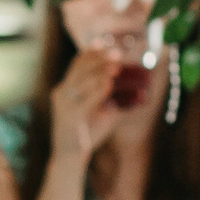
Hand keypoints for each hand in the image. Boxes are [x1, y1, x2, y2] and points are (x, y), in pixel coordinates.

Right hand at [49, 48, 124, 165]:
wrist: (69, 156)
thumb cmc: (86, 132)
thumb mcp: (99, 111)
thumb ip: (112, 98)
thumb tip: (138, 89)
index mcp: (65, 89)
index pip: (76, 65)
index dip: (89, 52)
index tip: (103, 42)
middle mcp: (61, 93)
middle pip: (80, 69)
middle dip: (99, 59)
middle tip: (116, 53)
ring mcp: (64, 105)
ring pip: (83, 82)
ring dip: (101, 72)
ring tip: (116, 66)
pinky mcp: (70, 117)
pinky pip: (85, 100)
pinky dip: (98, 90)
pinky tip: (109, 84)